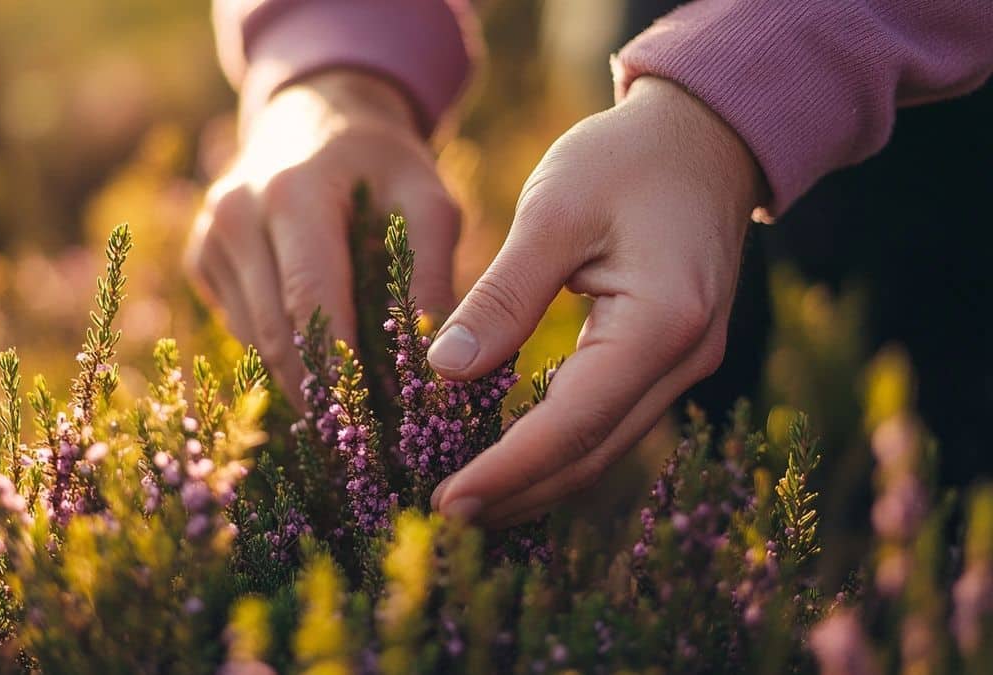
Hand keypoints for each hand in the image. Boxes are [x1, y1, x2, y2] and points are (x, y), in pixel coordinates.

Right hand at [186, 70, 460, 397]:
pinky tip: (320, 369)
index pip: (308, 299)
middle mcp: (236, 214)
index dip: (336, 367)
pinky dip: (281, 353)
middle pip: (274, 331)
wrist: (316, 114)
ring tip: (350, 415)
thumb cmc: (383, 163)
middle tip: (362, 442)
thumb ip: (433, 274)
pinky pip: (242, 326)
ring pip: (254, 339)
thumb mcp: (428, 201)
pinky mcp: (202, 259)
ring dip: (300, 380)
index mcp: (292, 192)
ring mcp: (210, 237)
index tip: (370, 424)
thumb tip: (436, 364)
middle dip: (319, 390)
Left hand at [428, 77, 764, 526]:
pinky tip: (513, 454)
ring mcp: (685, 364)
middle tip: (445, 513)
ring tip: (470, 498)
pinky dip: (559, 445)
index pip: (572, 423)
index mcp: (662, 323)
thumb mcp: (553, 211)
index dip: (507, 470)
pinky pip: (610, 419)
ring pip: (604, 445)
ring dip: (538, 479)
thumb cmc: (626, 159)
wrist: (705, 134)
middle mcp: (685, 359)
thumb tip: (443, 373)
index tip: (445, 499)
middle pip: (593, 452)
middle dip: (518, 491)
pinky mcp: (669, 357)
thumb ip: (503, 296)